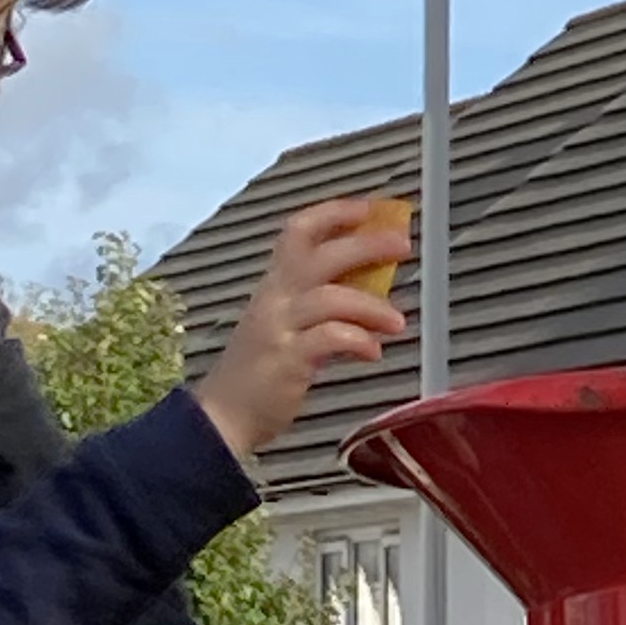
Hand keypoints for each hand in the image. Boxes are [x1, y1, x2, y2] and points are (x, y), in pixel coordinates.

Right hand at [196, 199, 408, 457]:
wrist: (223, 416)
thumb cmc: (260, 371)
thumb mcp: (287, 325)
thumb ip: (322, 304)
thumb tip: (369, 288)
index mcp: (275, 284)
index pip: (299, 230)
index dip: (334, 213)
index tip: (369, 208)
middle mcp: (275, 298)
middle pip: (323, 254)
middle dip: (366, 245)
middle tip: (401, 244)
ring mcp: (280, 327)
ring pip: (332, 297)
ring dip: (372, 306)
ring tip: (396, 322)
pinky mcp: (288, 360)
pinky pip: (331, 339)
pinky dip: (359, 341)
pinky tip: (372, 352)